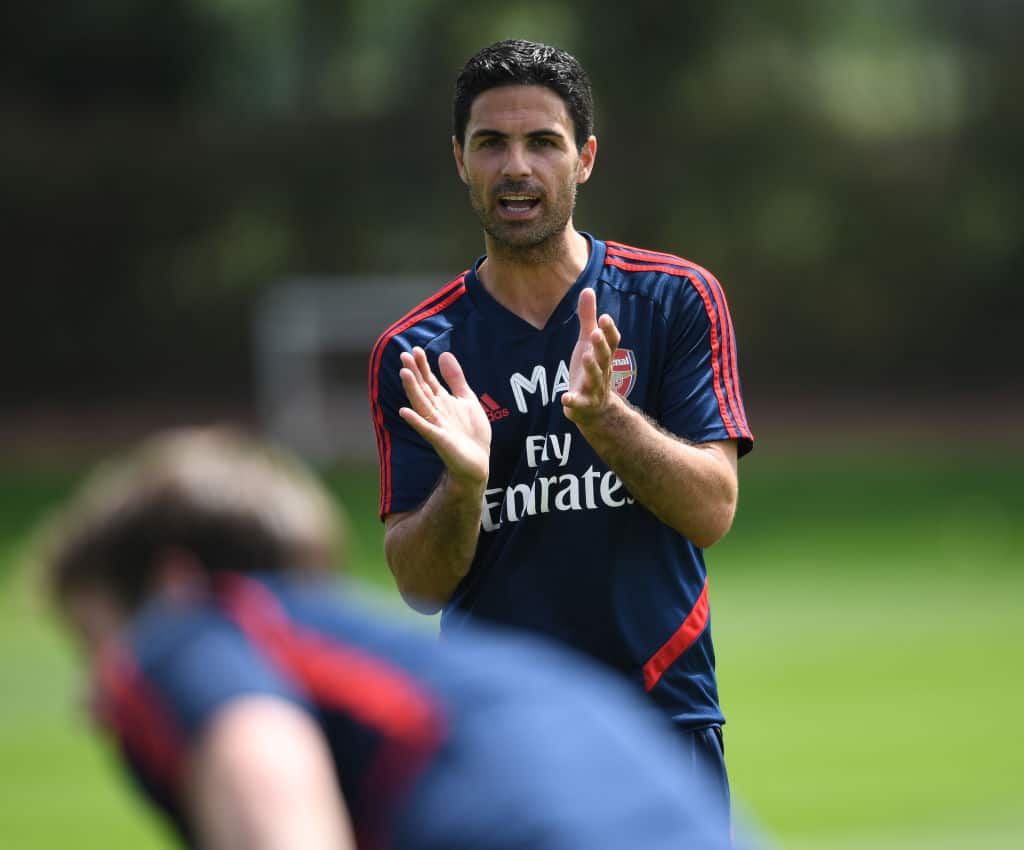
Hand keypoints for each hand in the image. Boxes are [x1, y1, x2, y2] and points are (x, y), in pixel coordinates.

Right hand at [399, 348, 490, 487]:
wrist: (478, 462)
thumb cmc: (471, 433)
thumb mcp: (467, 400)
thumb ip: (455, 379)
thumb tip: (444, 354)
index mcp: (442, 401)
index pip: (429, 380)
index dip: (423, 366)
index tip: (415, 349)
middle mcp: (436, 412)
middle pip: (422, 389)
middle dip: (414, 373)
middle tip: (404, 355)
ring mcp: (437, 426)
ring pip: (422, 405)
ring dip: (412, 390)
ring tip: (404, 373)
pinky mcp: (441, 441)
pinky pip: (427, 430)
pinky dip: (416, 421)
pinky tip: (405, 412)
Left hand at [562, 288, 621, 426]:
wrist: (595, 410)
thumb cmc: (591, 370)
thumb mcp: (587, 343)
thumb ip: (587, 318)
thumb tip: (588, 289)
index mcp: (603, 356)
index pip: (611, 342)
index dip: (609, 331)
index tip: (604, 317)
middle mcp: (602, 371)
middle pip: (604, 358)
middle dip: (600, 346)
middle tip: (594, 333)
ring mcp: (593, 389)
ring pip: (594, 378)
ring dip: (590, 368)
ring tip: (585, 356)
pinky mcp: (582, 404)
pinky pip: (578, 403)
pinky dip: (572, 401)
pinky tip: (565, 398)